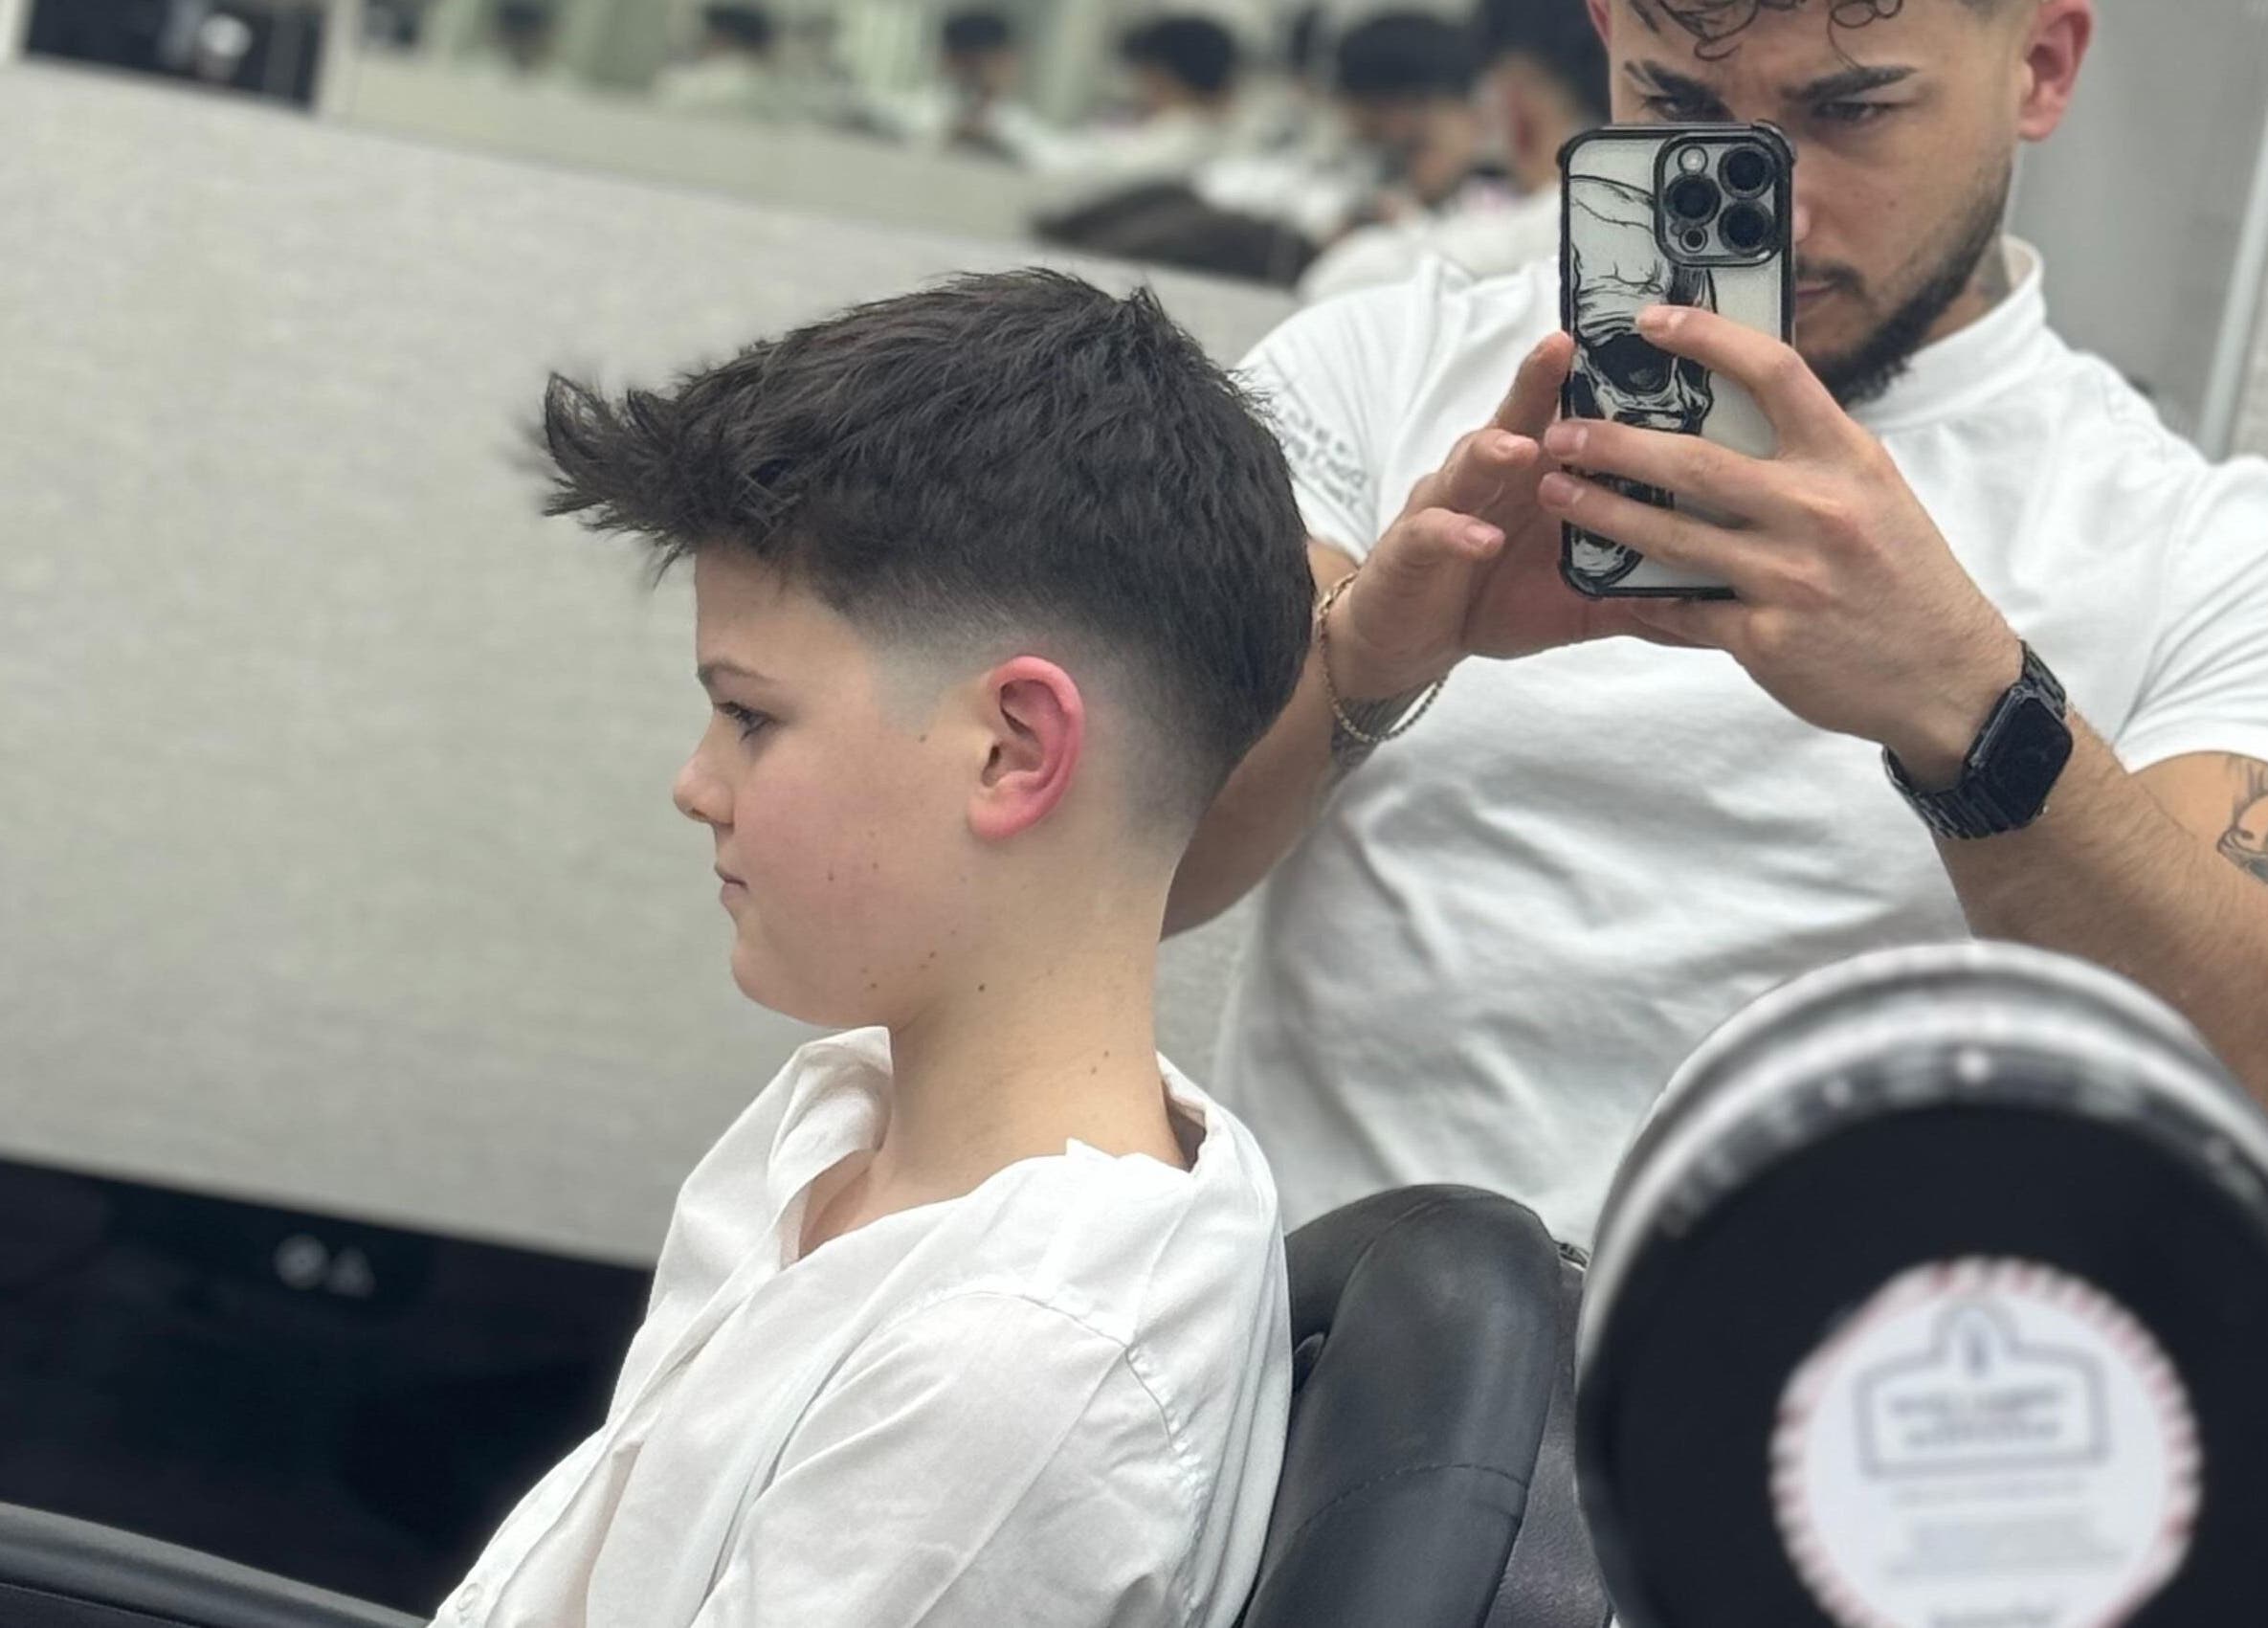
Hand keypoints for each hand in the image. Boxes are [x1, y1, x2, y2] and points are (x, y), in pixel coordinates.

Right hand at [1328, 331, 1676, 699]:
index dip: (1593, 383)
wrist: (1412, 640)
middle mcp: (1490, 478)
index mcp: (1535, 479)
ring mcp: (1448, 505)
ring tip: (1522, 448)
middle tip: (1563, 346)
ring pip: (1468, 464)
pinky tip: (1481, 538)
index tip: (1637, 345)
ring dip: (1494, 451)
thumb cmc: (1493, 602)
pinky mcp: (1412, 547)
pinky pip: (1435, 532)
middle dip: (1537, 381)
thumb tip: (1710, 598)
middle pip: (1516, 417)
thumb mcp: (1574, 599)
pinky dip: (1458, 533)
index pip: (1567, 418)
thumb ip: (1632, 590)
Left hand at [1533, 305, 2021, 782]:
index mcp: (1846, 459)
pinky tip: (1601, 580)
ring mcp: (1790, 576)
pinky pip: (1683, 609)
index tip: (1651, 322)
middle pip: (1695, 461)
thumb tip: (1733, 410)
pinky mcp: (1766, 637)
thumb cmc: (1903, 576)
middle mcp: (1818, 510)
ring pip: (1672, 536)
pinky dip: (1640, 594)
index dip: (1708, 338)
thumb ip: (1809, 455)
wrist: (1947, 678)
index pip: (1774, 373)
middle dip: (1615, 443)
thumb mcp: (1873, 493)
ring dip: (1602, 513)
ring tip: (1554, 493)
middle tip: (1562, 431)